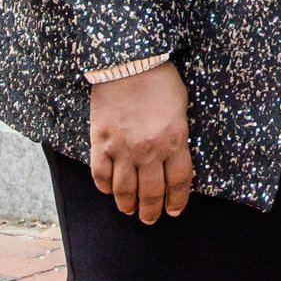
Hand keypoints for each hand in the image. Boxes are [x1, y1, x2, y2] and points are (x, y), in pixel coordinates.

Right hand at [89, 61, 192, 223]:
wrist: (128, 62)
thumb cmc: (159, 80)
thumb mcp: (180, 107)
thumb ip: (177, 135)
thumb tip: (173, 156)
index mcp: (175, 141)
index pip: (179, 182)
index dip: (177, 201)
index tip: (174, 210)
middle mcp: (149, 151)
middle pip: (151, 193)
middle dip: (151, 211)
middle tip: (150, 218)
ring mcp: (123, 150)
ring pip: (124, 191)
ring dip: (128, 205)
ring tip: (130, 211)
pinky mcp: (100, 144)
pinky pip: (101, 176)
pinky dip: (105, 188)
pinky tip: (109, 191)